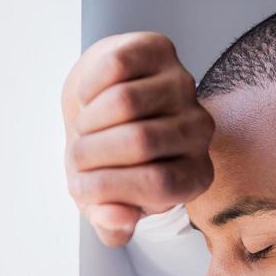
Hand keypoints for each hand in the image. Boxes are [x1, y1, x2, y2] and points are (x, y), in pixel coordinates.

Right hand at [61, 31, 214, 245]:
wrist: (101, 112)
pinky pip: (116, 66)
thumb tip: (118, 220)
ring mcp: (184, 87)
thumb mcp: (106, 204)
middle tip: (76, 156)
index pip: (158, 184)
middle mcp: (200, 131)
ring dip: (87, 120)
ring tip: (83, 130)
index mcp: (196, 176)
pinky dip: (89, 86)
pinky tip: (89, 99)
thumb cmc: (108, 165)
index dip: (108, 187)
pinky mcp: (160, 50)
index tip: (79, 186)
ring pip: (125, 102)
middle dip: (91, 152)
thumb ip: (112, 225)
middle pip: (140, 141)